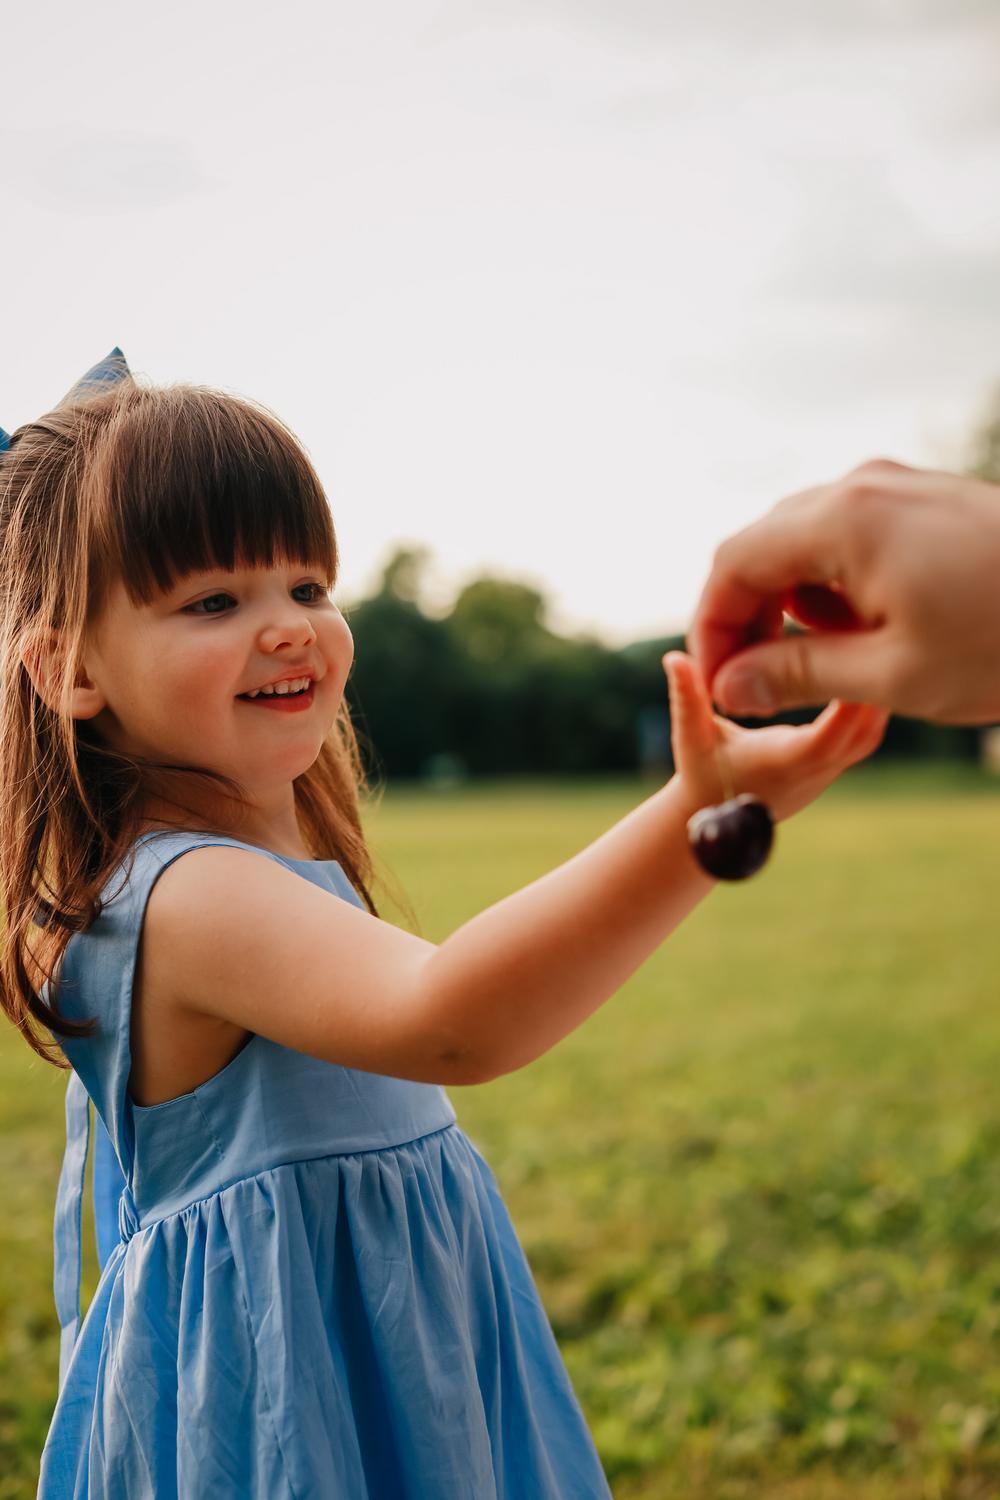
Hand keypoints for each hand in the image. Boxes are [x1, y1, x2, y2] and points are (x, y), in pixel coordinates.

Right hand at [664, 651, 887, 823]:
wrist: (712, 819)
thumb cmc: (699, 774)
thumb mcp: (690, 735)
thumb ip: (687, 696)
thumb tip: (673, 657)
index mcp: (783, 762)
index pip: (831, 734)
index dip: (849, 697)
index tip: (855, 652)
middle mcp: (814, 771)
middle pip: (864, 729)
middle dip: (869, 685)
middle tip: (871, 633)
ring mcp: (828, 772)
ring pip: (870, 732)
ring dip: (872, 693)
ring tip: (867, 647)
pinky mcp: (832, 767)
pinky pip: (863, 734)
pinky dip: (867, 703)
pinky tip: (861, 667)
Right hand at [687, 459, 999, 724]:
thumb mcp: (890, 675)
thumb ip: (796, 675)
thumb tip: (730, 686)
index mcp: (841, 520)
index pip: (733, 564)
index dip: (712, 628)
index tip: (718, 685)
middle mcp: (860, 487)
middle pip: (764, 546)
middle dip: (748, 616)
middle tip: (756, 685)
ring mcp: (896, 487)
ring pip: (805, 541)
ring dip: (792, 604)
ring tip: (819, 665)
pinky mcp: (925, 501)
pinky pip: (850, 536)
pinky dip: (835, 585)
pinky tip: (866, 632)